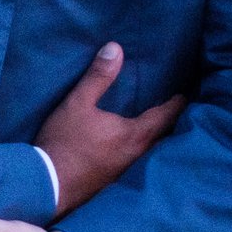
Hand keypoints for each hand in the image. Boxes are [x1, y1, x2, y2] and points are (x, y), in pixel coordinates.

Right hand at [36, 42, 183, 217]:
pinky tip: (131, 146)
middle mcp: (138, 154)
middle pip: (163, 135)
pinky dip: (141, 149)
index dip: (176, 103)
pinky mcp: (114, 179)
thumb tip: (115, 48)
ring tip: (156, 125)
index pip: (166, 115)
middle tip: (174, 108)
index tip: (184, 94)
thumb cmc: (65, 142)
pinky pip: (137, 160)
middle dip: (169, 121)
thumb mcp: (77, 104)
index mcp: (135, 134)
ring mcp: (127, 170)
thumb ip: (98, 77)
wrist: (48, 184)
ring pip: (151, 150)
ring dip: (156, 136)